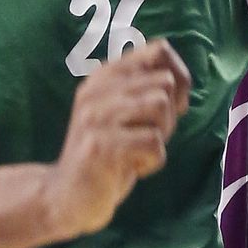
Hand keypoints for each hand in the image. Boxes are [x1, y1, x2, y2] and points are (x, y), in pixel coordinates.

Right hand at [47, 39, 191, 239]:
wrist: (66, 196)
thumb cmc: (108, 154)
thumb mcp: (126, 114)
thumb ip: (149, 91)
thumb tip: (180, 80)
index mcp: (104, 76)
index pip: (159, 51)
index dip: (178, 78)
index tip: (168, 106)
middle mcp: (97, 89)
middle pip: (164, 83)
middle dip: (168, 116)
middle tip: (144, 138)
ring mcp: (95, 116)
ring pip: (160, 106)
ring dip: (160, 137)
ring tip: (136, 150)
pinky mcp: (100, 146)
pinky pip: (154, 143)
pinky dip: (151, 162)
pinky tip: (129, 168)